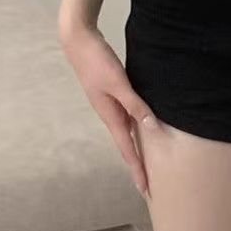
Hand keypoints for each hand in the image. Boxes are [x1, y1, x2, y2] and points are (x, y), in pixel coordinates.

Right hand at [59, 21, 155, 196]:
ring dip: (136, 147)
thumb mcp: (119, 83)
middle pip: (127, 145)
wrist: (79, 42)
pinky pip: (126, 116)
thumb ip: (135, 104)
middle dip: (137, 165)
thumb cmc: (98, 61)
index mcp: (111, 115)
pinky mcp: (111, 93)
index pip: (127, 149)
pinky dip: (135, 126)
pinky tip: (142, 125)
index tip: (145, 189)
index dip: (137, 169)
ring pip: (127, 131)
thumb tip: (151, 126)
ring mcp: (109, 104)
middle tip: (148, 184)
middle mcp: (110, 114)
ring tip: (147, 161)